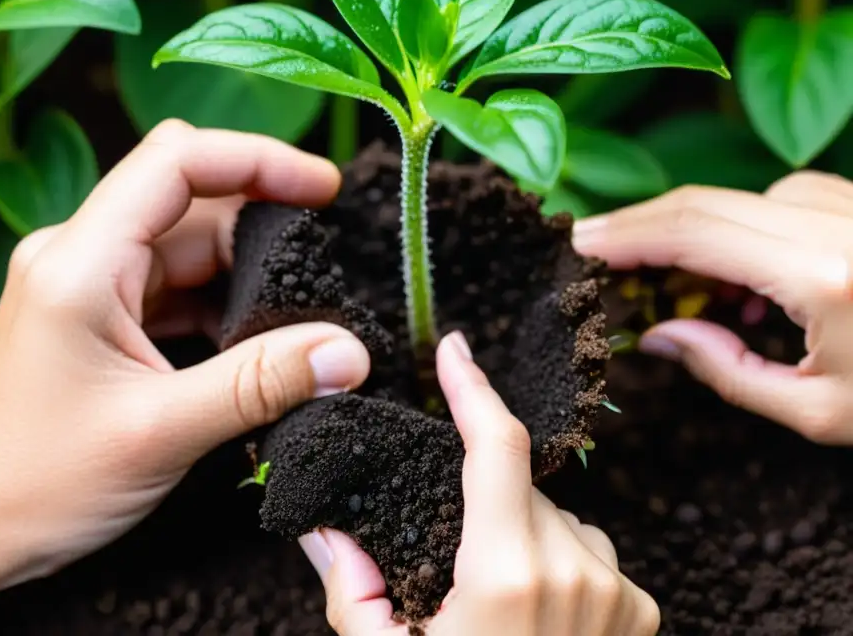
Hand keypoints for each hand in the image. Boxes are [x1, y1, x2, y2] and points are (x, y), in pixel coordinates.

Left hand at [0, 121, 371, 631]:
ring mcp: (85, 281)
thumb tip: (347, 353)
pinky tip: (255, 341)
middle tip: (322, 265)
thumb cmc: (39, 485)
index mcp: (79, 263)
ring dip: (246, 269)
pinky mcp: (97, 311)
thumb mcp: (162, 432)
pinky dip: (220, 300)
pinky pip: (173, 282)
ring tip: (296, 317)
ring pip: (186, 241)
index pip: (177, 162)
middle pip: (189, 197)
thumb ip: (261, 383)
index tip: (325, 189)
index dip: (259, 160)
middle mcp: (77, 254)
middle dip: (262, 221)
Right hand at [300, 333, 658, 635]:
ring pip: (556, 516)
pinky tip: (537, 613)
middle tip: (449, 559)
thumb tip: (320, 524)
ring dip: (523, 530)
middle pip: (518, 486)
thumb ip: (349, 585)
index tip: (454, 350)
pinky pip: (589, 550)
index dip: (471, 387)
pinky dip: (559, 560)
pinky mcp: (641, 612)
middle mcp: (574, 572)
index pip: (494, 446)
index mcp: (507, 575)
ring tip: (496, 600)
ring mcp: (616, 593)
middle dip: (479, 499)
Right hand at [573, 171, 852, 444]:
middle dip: (637, 227)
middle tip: (588, 251)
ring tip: (687, 295)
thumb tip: (657, 335)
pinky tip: (745, 286)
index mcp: (823, 276)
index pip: (693, 232)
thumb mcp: (820, 410)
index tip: (574, 245)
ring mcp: (850, 203)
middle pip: (703, 203)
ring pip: (736, 199)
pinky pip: (778, 200)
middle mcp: (836, 224)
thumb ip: (729, 370)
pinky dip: (741, 233)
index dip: (624, 235)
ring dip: (692, 236)